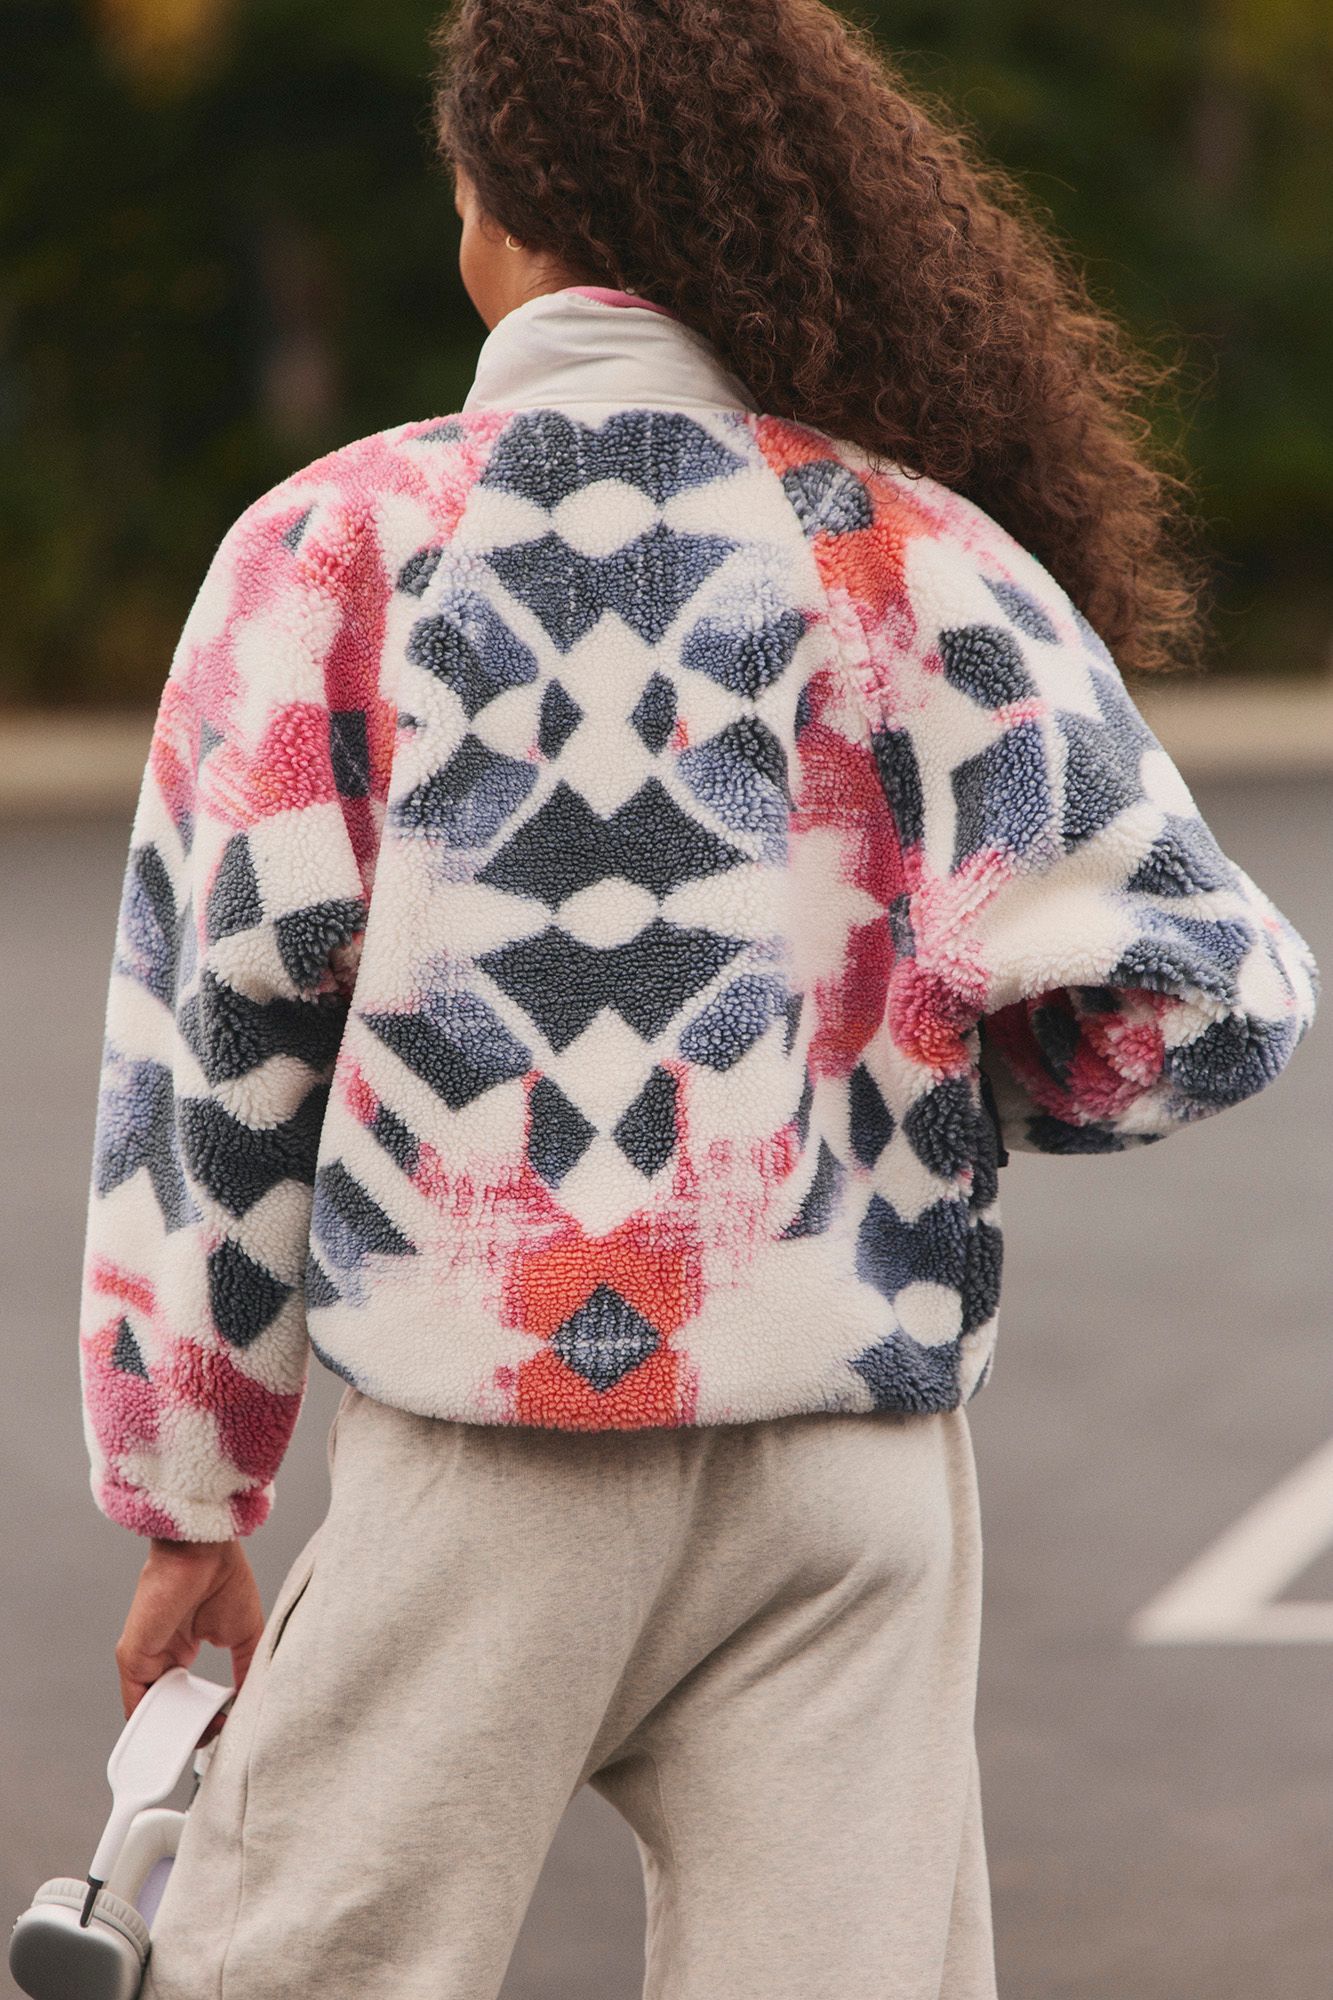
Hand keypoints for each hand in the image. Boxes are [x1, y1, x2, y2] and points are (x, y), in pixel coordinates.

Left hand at [115, 1537, 264, 1729]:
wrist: (204, 1552)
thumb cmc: (225, 1580)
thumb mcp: (244, 1635)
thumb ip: (244, 1669)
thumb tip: (248, 1701)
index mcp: (183, 1647)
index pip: (185, 1694)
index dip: (203, 1715)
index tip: (224, 1724)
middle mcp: (161, 1655)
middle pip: (167, 1706)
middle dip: (189, 1727)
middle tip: (213, 1738)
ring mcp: (145, 1658)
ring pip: (150, 1710)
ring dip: (171, 1730)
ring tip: (200, 1740)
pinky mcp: (132, 1658)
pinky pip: (134, 1703)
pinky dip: (150, 1726)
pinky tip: (173, 1736)